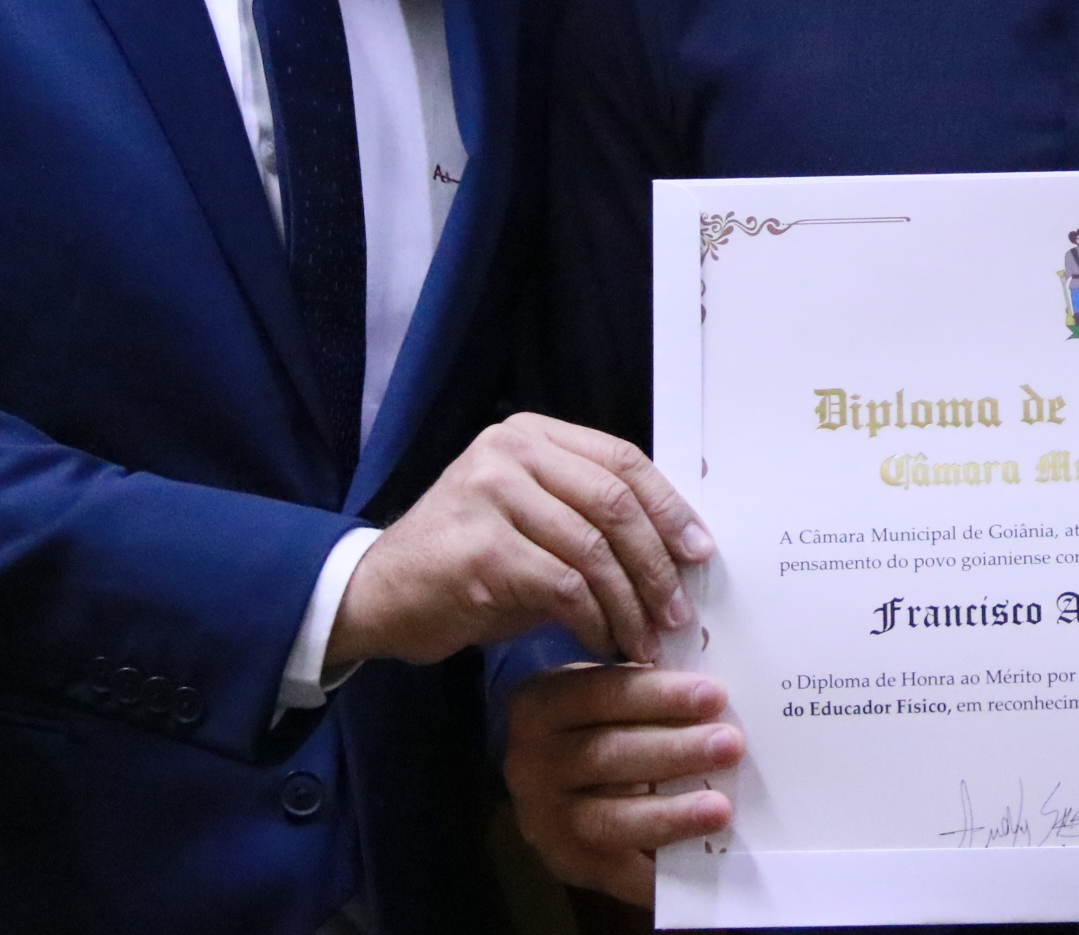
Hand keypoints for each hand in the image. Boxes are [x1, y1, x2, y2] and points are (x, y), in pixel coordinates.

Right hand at [327, 415, 712, 669]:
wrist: (378, 594)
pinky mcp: (480, 550)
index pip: (622, 460)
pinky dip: (593, 620)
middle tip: (677, 612)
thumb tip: (676, 550)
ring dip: (629, 602)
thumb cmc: (467, 561)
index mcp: (530, 433)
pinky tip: (602, 643)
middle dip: (656, 563)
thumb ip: (590, 516)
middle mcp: (509, 452)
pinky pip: (564, 587)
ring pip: (594, 548)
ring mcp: (490, 495)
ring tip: (646, 639)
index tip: (699, 552)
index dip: (669, 508)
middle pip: (615, 502)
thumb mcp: (531, 519)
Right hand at [504, 665, 741, 904]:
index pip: (601, 694)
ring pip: (607, 819)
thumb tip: (710, 695)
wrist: (551, 777)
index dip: (659, 695)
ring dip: (669, 815)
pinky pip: (614, 872)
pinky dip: (658, 872)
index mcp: (540, 704)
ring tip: (720, 808)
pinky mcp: (564, 862)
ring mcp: (542, 818)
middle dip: (674, 751)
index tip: (714, 695)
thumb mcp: (606, 687)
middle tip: (730, 745)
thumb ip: (645, 683)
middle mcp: (530, 762)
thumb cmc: (597, 722)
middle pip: (605, 755)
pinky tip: (699, 861)